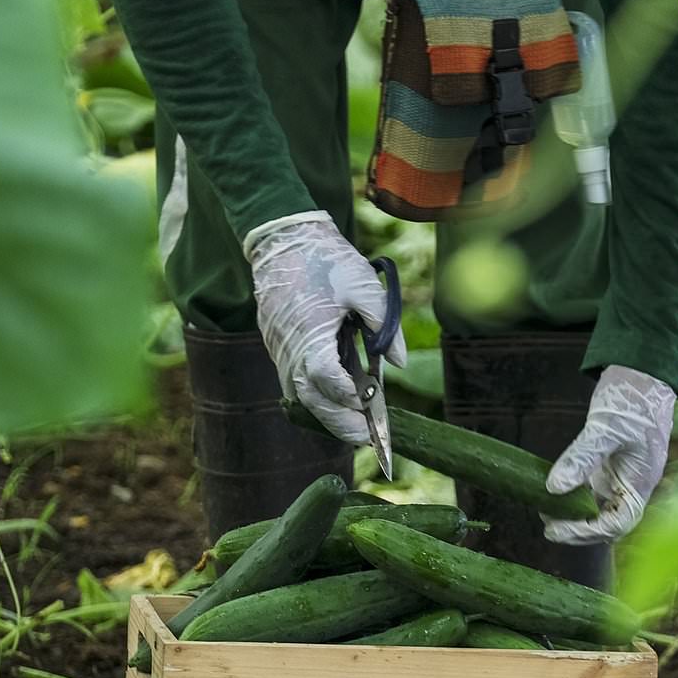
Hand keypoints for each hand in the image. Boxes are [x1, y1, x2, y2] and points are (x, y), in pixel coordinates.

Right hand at [244, 212, 405, 444]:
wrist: (283, 238)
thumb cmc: (325, 260)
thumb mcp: (364, 285)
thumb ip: (384, 326)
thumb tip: (400, 362)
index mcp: (311, 336)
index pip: (328, 382)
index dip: (350, 400)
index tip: (370, 406)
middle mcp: (290, 350)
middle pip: (311, 402)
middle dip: (339, 423)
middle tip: (366, 438)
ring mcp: (280, 350)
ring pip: (300, 395)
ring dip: (326, 412)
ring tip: (354, 424)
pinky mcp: (277, 346)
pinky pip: (293, 381)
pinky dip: (315, 394)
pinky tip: (336, 398)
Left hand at [543, 365, 676, 544]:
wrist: (642, 374)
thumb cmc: (632, 399)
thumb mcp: (605, 428)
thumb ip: (581, 459)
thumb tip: (553, 488)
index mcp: (641, 482)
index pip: (617, 523)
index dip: (587, 532)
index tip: (556, 529)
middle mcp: (632, 485)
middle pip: (607, 523)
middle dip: (578, 530)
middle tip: (547, 524)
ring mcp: (621, 477)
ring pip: (598, 510)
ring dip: (573, 516)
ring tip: (545, 510)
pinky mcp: (609, 467)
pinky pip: (591, 492)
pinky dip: (573, 497)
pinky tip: (552, 492)